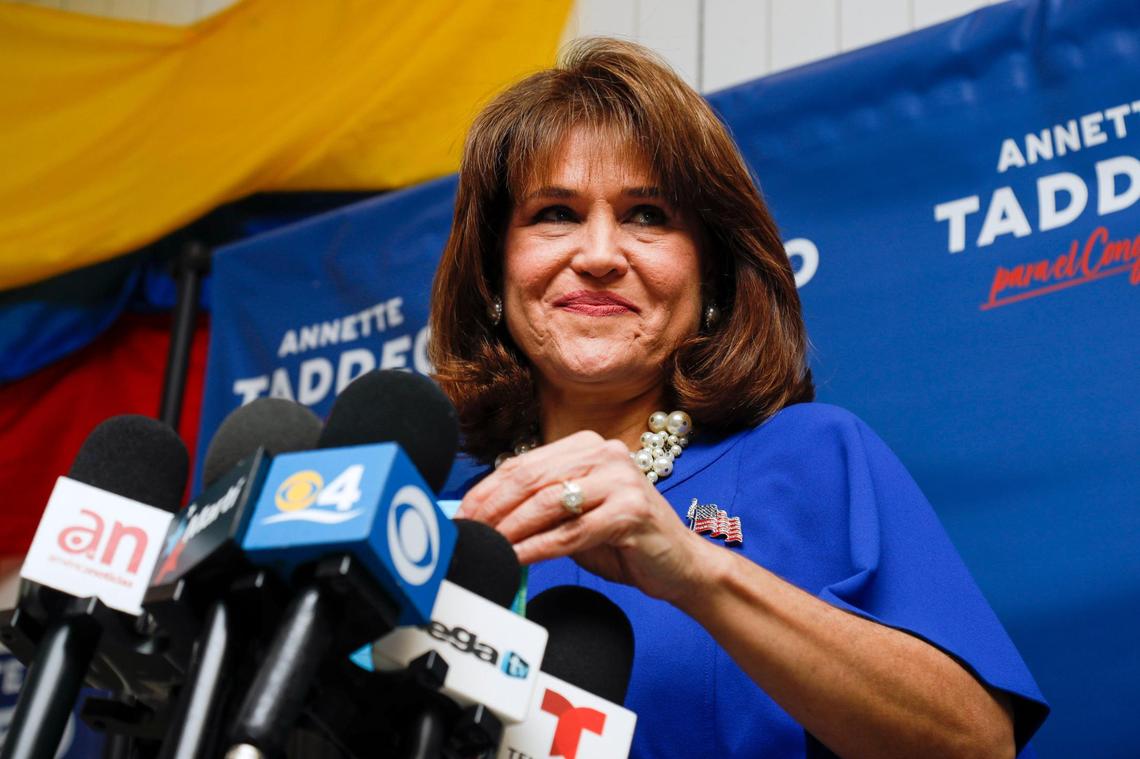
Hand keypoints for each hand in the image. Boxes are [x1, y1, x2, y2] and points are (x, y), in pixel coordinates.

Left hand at [455, 431, 709, 603]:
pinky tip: (516, 560)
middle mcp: (604, 453)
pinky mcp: (631, 511)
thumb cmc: (623, 541)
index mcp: (587, 446)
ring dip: (510, 529)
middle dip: (492, 509)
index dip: (486, 491)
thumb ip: (538, 509)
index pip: (523, 464)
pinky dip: (538, 547)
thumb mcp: (575, 516)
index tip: (460, 515)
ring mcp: (621, 479)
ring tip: (486, 548)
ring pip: (548, 503)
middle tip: (466, 533)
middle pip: (531, 479)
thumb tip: (484, 518)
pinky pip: (572, 531)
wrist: (680, 566)